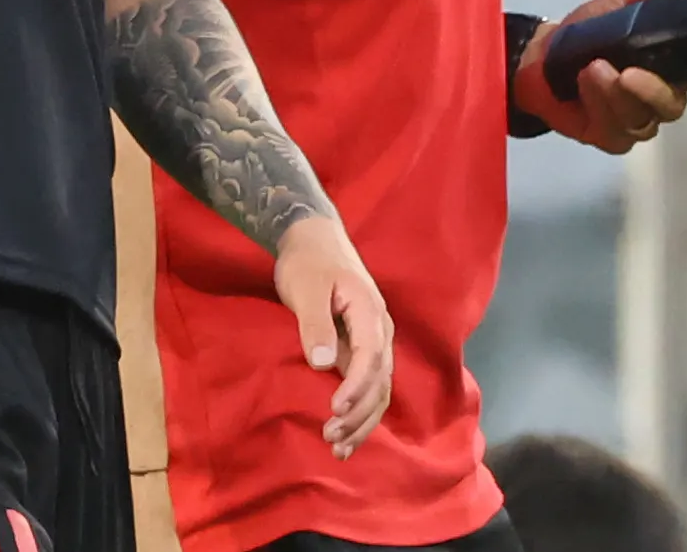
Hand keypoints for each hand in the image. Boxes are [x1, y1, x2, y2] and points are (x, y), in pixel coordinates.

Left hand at [273, 213, 393, 457]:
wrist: (314, 238)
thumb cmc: (309, 261)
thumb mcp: (307, 288)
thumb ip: (315, 324)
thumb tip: (322, 364)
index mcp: (370, 312)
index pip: (371, 357)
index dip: (356, 386)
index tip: (334, 409)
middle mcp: (380, 332)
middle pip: (380, 381)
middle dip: (359, 413)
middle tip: (329, 436)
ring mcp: (374, 343)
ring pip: (379, 391)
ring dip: (362, 421)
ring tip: (338, 448)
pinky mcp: (361, 350)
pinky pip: (369, 388)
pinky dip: (361, 414)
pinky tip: (346, 439)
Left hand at [514, 0, 686, 154]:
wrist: (542, 58)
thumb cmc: (586, 33)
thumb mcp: (615, 5)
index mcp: (670, 65)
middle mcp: (660, 96)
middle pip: (673, 104)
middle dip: (651, 89)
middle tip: (627, 73)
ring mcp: (638, 120)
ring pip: (641, 118)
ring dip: (616, 94)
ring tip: (593, 68)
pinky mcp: (613, 138)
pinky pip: (614, 130)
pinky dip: (599, 105)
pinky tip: (585, 85)